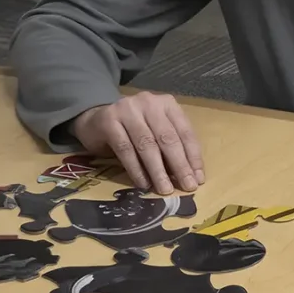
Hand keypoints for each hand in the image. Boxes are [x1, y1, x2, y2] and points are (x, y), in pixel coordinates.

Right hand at [73, 93, 203, 195]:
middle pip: (167, 138)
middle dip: (179, 165)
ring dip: (158, 171)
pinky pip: (125, 149)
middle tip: (187, 187)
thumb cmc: (134, 129)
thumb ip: (171, 148)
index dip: (193, 157)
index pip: (185, 132)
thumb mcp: (156, 131)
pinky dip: (136, 169)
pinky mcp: (109, 121)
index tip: (198, 179)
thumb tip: (188, 176)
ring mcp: (127, 110)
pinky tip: (143, 184)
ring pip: (147, 144)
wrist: (95, 120)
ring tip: (164, 189)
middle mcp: (148, 103)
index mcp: (166, 104)